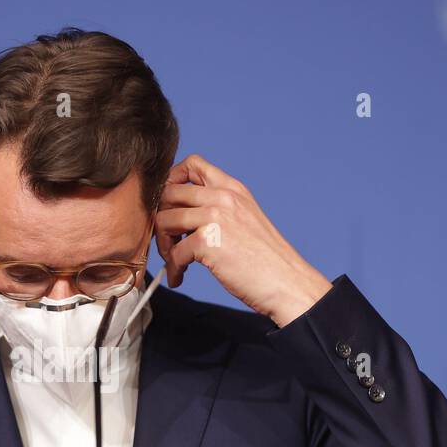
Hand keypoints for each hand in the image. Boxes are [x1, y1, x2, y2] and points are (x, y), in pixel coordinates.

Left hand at [156, 154, 331, 327]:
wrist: (286, 282)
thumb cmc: (265, 259)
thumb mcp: (245, 218)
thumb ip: (220, 208)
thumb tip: (183, 213)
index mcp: (232, 188)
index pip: (192, 164)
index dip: (171, 181)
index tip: (171, 205)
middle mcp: (224, 197)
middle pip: (168, 193)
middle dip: (160, 218)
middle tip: (168, 241)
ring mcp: (216, 217)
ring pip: (164, 220)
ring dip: (163, 245)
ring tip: (174, 262)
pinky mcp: (208, 242)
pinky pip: (174, 252)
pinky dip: (173, 269)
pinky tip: (180, 277)